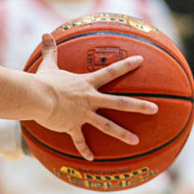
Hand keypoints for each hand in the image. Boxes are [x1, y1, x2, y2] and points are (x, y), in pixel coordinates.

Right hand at [33, 33, 156, 159]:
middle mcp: (89, 99)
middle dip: (139, 106)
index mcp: (86, 83)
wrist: (37, 97)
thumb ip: (50, 50)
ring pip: (107, 125)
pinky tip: (91, 158)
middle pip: (119, 102)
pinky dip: (85, 150)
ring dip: (122, 134)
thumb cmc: (43, 81)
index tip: (142, 60)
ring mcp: (83, 114)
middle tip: (156, 109)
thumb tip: (44, 34)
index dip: (127, 65)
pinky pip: (80, 140)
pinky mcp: (72, 126)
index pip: (111, 71)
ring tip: (137, 141)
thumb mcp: (48, 65)